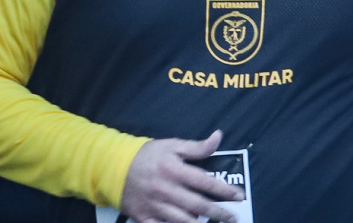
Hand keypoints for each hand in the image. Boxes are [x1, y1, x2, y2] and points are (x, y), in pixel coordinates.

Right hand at [121, 130, 243, 222]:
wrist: (113, 168)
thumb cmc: (147, 155)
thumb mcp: (172, 145)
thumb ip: (197, 147)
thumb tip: (218, 137)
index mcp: (173, 170)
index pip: (204, 182)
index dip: (223, 190)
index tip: (239, 196)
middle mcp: (166, 189)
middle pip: (197, 205)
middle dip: (219, 213)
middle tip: (233, 218)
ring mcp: (155, 206)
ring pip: (183, 221)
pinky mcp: (145, 218)